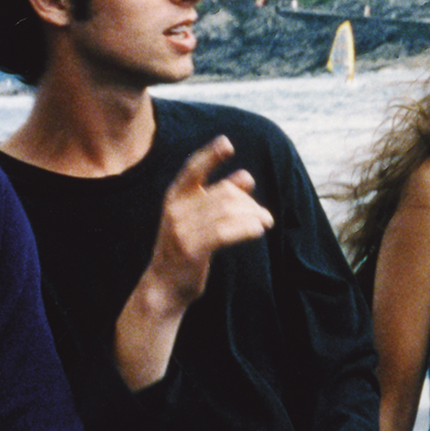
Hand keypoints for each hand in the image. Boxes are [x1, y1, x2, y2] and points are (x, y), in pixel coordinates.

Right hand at [147, 137, 273, 311]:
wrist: (164, 286)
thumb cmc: (185, 249)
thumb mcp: (196, 219)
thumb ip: (217, 198)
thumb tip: (247, 176)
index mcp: (174, 197)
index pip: (193, 169)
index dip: (210, 155)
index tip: (227, 144)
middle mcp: (175, 209)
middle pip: (222, 193)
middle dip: (248, 202)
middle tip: (264, 215)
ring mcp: (181, 228)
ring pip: (227, 211)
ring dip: (253, 215)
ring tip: (265, 222)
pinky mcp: (191, 248)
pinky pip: (225, 231)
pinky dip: (246, 227)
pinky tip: (258, 229)